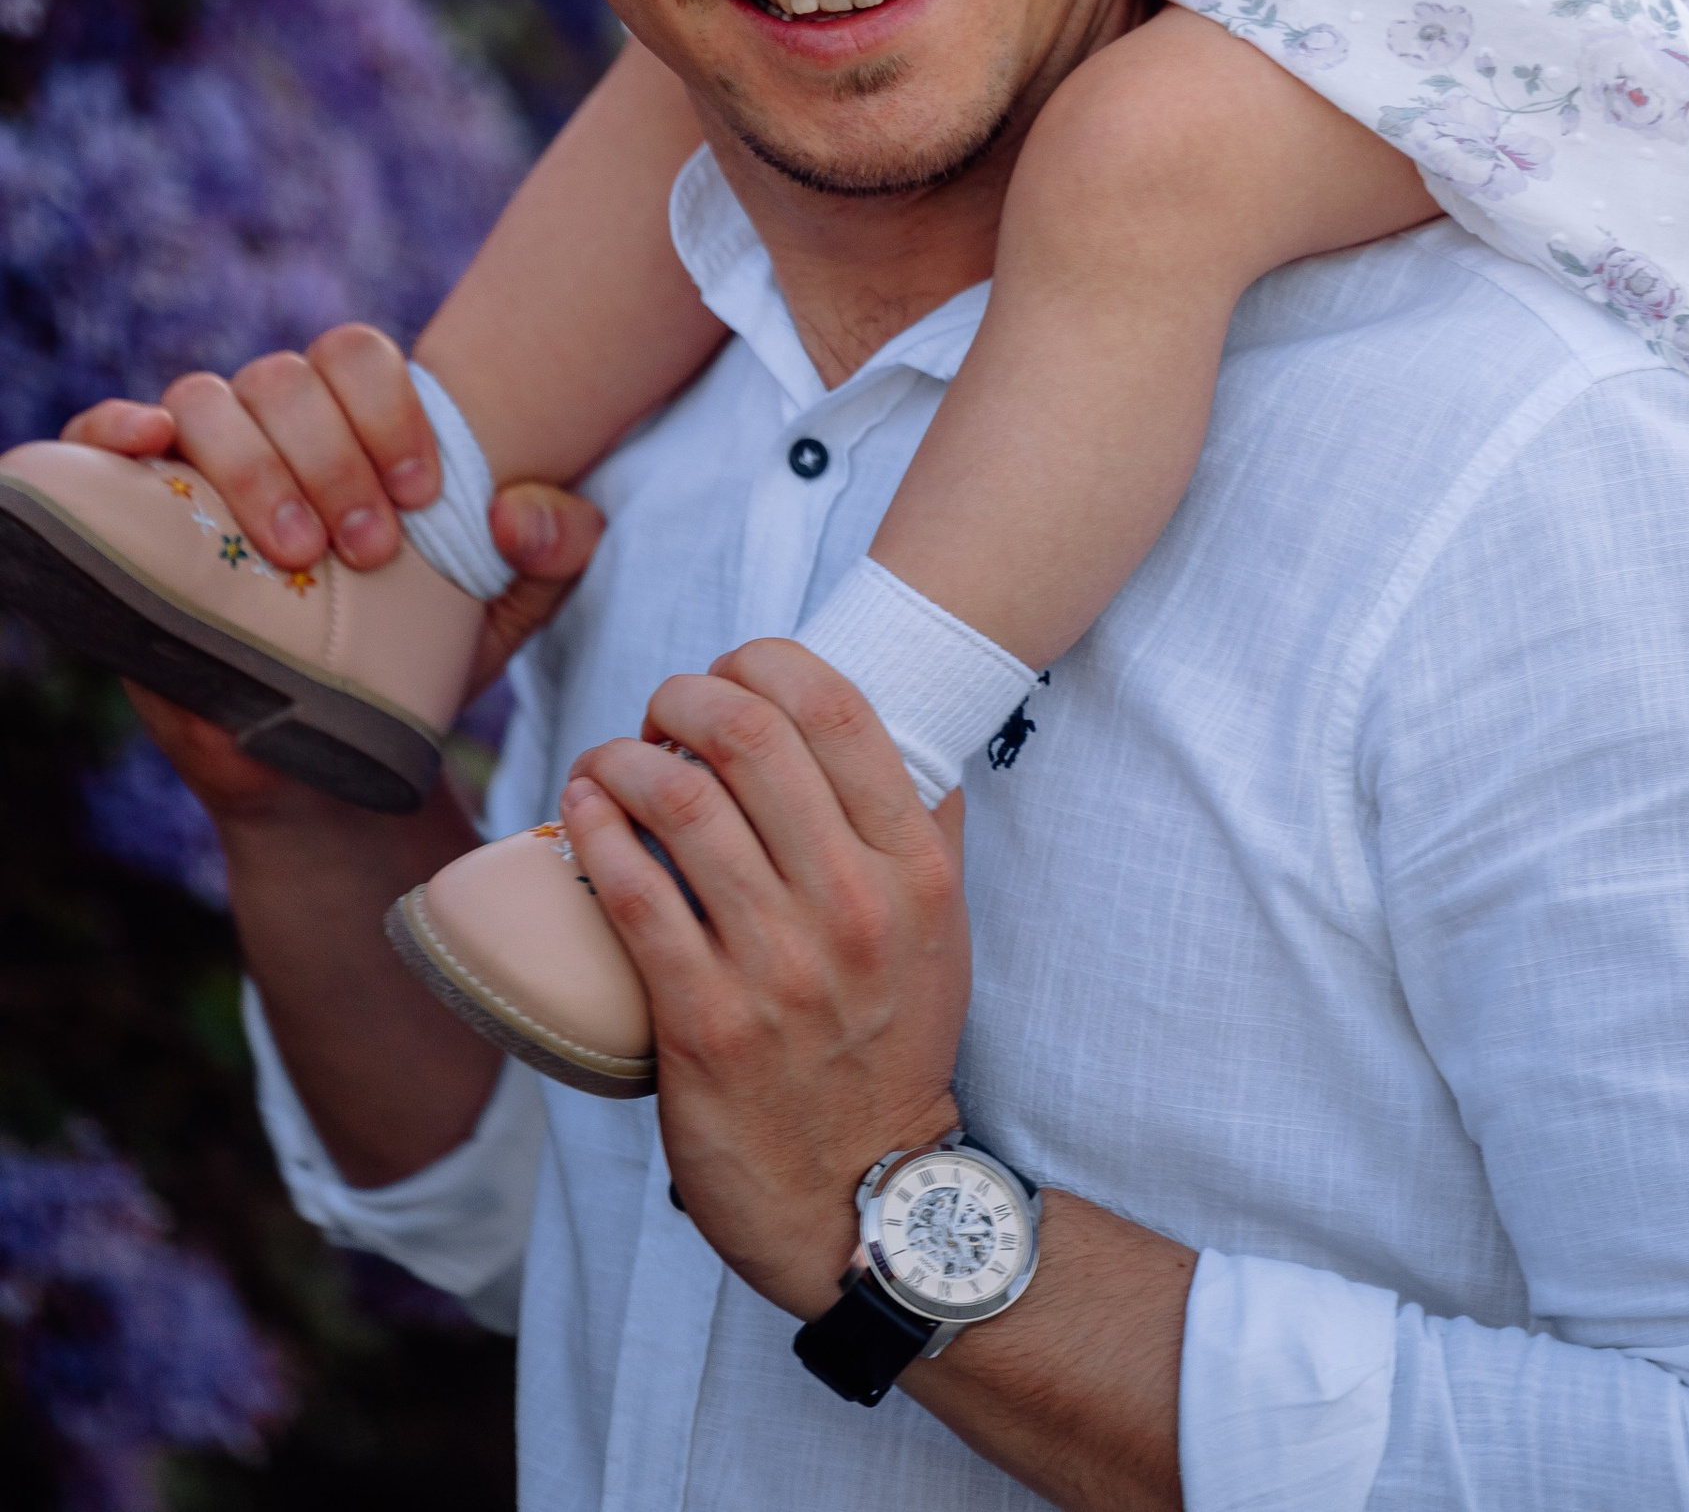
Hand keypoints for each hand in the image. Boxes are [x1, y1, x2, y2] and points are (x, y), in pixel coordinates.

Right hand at [64, 333, 600, 692]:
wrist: (321, 768)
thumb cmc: (411, 662)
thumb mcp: (503, 612)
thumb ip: (555, 550)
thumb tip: (520, 509)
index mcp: (354, 425)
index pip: (359, 356)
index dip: (391, 410)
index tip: (422, 496)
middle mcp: (272, 431)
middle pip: (285, 377)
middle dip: (332, 456)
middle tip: (369, 550)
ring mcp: (197, 469)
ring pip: (206, 398)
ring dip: (256, 466)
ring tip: (297, 552)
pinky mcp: (131, 517)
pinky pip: (102, 435)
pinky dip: (116, 421)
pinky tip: (152, 443)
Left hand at [558, 642, 968, 1322]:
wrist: (863, 1194)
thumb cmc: (892, 1046)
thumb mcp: (939, 930)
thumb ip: (921, 829)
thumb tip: (883, 729)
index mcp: (914, 868)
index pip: (840, 711)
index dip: (768, 661)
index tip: (733, 666)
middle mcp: (853, 905)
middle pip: (751, 737)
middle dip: (686, 694)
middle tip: (662, 705)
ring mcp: (777, 964)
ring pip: (679, 802)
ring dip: (625, 755)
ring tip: (610, 757)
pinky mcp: (705, 1022)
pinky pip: (634, 893)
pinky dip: (596, 828)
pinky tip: (582, 807)